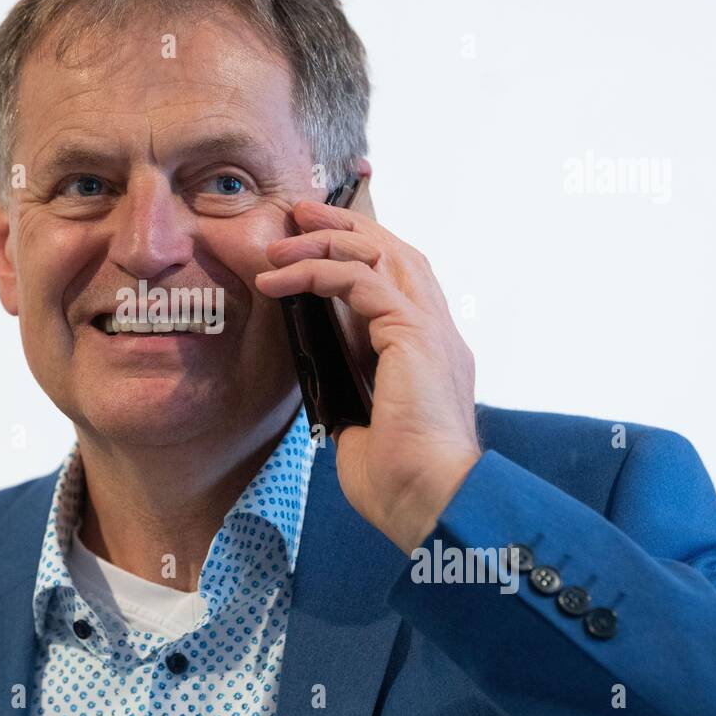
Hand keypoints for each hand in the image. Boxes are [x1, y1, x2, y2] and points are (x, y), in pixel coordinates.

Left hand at [254, 180, 481, 552]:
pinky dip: (316, 272)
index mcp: (428, 353)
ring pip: (381, 255)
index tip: (315, 243)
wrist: (430, 502)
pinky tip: (278, 279)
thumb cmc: (397, 480)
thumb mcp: (360, 423)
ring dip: (326, 241)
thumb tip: (319, 377)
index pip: (400, 282)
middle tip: (301, 213)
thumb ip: (349, 391)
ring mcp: (431, 330)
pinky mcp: (414, 334)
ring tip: (280, 243)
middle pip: (396, 251)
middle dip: (346, 226)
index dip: (362, 253)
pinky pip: (360, 282)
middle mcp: (437, 333)